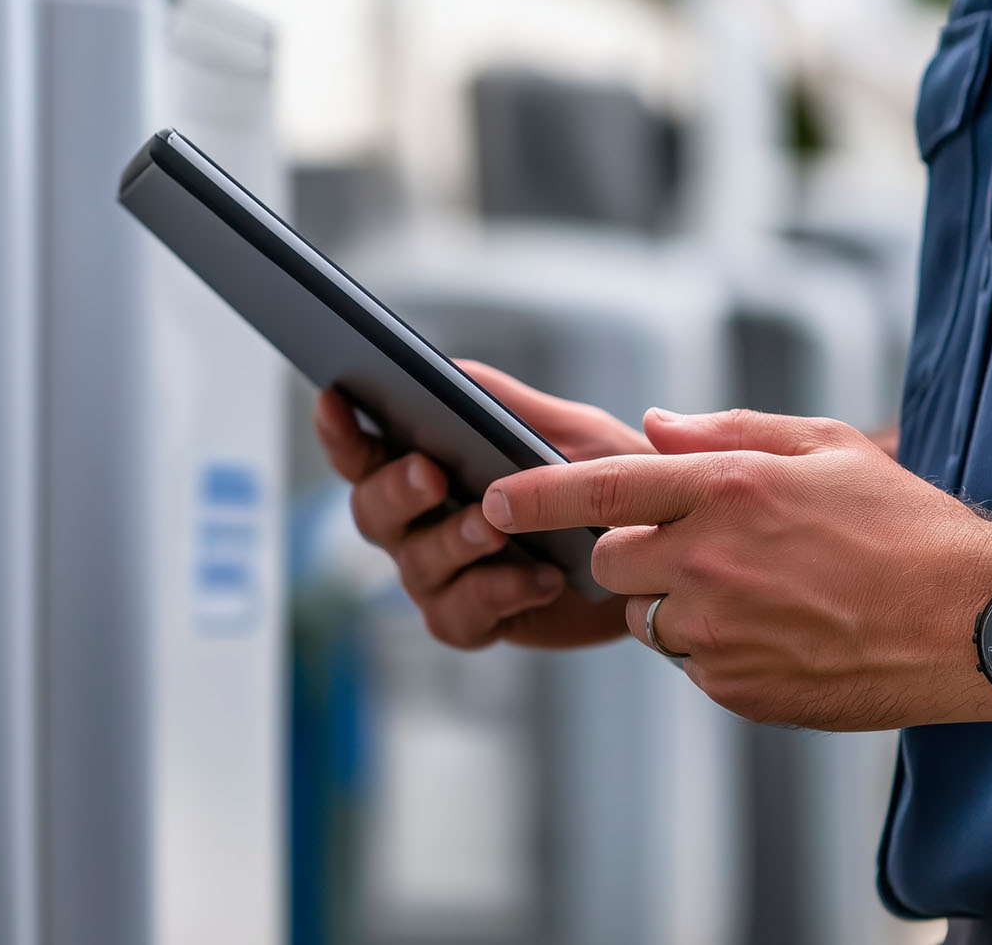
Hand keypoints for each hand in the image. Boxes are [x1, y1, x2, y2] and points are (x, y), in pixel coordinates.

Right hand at [312, 360, 639, 649]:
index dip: (339, 430)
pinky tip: (542, 577)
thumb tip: (445, 371)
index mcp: (419, 468)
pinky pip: (463, 614)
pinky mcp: (475, 620)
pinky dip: (500, 593)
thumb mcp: (558, 426)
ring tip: (494, 527)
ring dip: (454, 541)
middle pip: (372, 512)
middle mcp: (415, 526)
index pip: (361, 452)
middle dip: (397, 490)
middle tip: (430, 473)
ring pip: (417, 564)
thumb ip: (500, 401)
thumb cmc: (601, 479)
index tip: (334, 398)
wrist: (657, 544)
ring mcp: (439, 577)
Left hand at [480, 407, 991, 729]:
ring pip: (646, 617)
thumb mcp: (822, 447)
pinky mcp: (734, 686)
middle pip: (609, 562)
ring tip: (756, 592)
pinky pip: (689, 663)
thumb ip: (724, 431)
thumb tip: (651, 426)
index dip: (535, 494)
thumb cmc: (902, 526)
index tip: (493, 499)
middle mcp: (708, 559)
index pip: (600, 487)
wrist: (973, 622)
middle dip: (629, 555)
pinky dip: (713, 648)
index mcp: (726, 489)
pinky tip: (777, 630)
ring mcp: (718, 629)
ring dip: (676, 604)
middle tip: (694, 548)